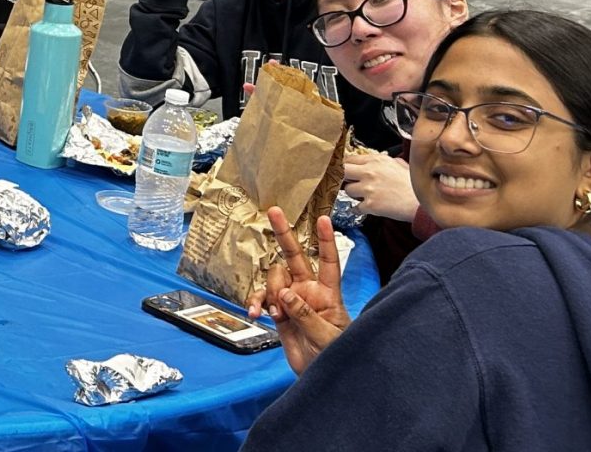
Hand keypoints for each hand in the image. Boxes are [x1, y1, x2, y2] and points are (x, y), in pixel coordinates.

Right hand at [245, 206, 349, 375]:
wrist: (319, 376)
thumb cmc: (334, 355)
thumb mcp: (325, 336)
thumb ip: (304, 314)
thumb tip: (285, 294)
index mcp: (328, 294)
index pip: (329, 261)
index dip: (326, 240)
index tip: (323, 220)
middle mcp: (309, 291)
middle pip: (295, 258)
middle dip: (284, 234)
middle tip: (275, 212)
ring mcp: (292, 300)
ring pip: (274, 279)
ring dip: (269, 292)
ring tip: (275, 313)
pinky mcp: (279, 312)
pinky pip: (263, 299)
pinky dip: (257, 303)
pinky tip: (256, 314)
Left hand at [341, 152, 417, 221]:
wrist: (421, 203)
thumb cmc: (413, 185)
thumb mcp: (400, 164)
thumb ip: (385, 161)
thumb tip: (376, 161)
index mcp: (377, 160)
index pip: (350, 159)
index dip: (347, 165)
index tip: (346, 170)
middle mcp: (370, 172)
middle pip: (343, 171)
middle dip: (343, 177)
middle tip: (347, 182)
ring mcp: (368, 189)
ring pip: (347, 190)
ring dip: (353, 194)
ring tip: (364, 196)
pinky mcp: (370, 204)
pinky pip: (355, 207)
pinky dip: (358, 209)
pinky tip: (367, 207)